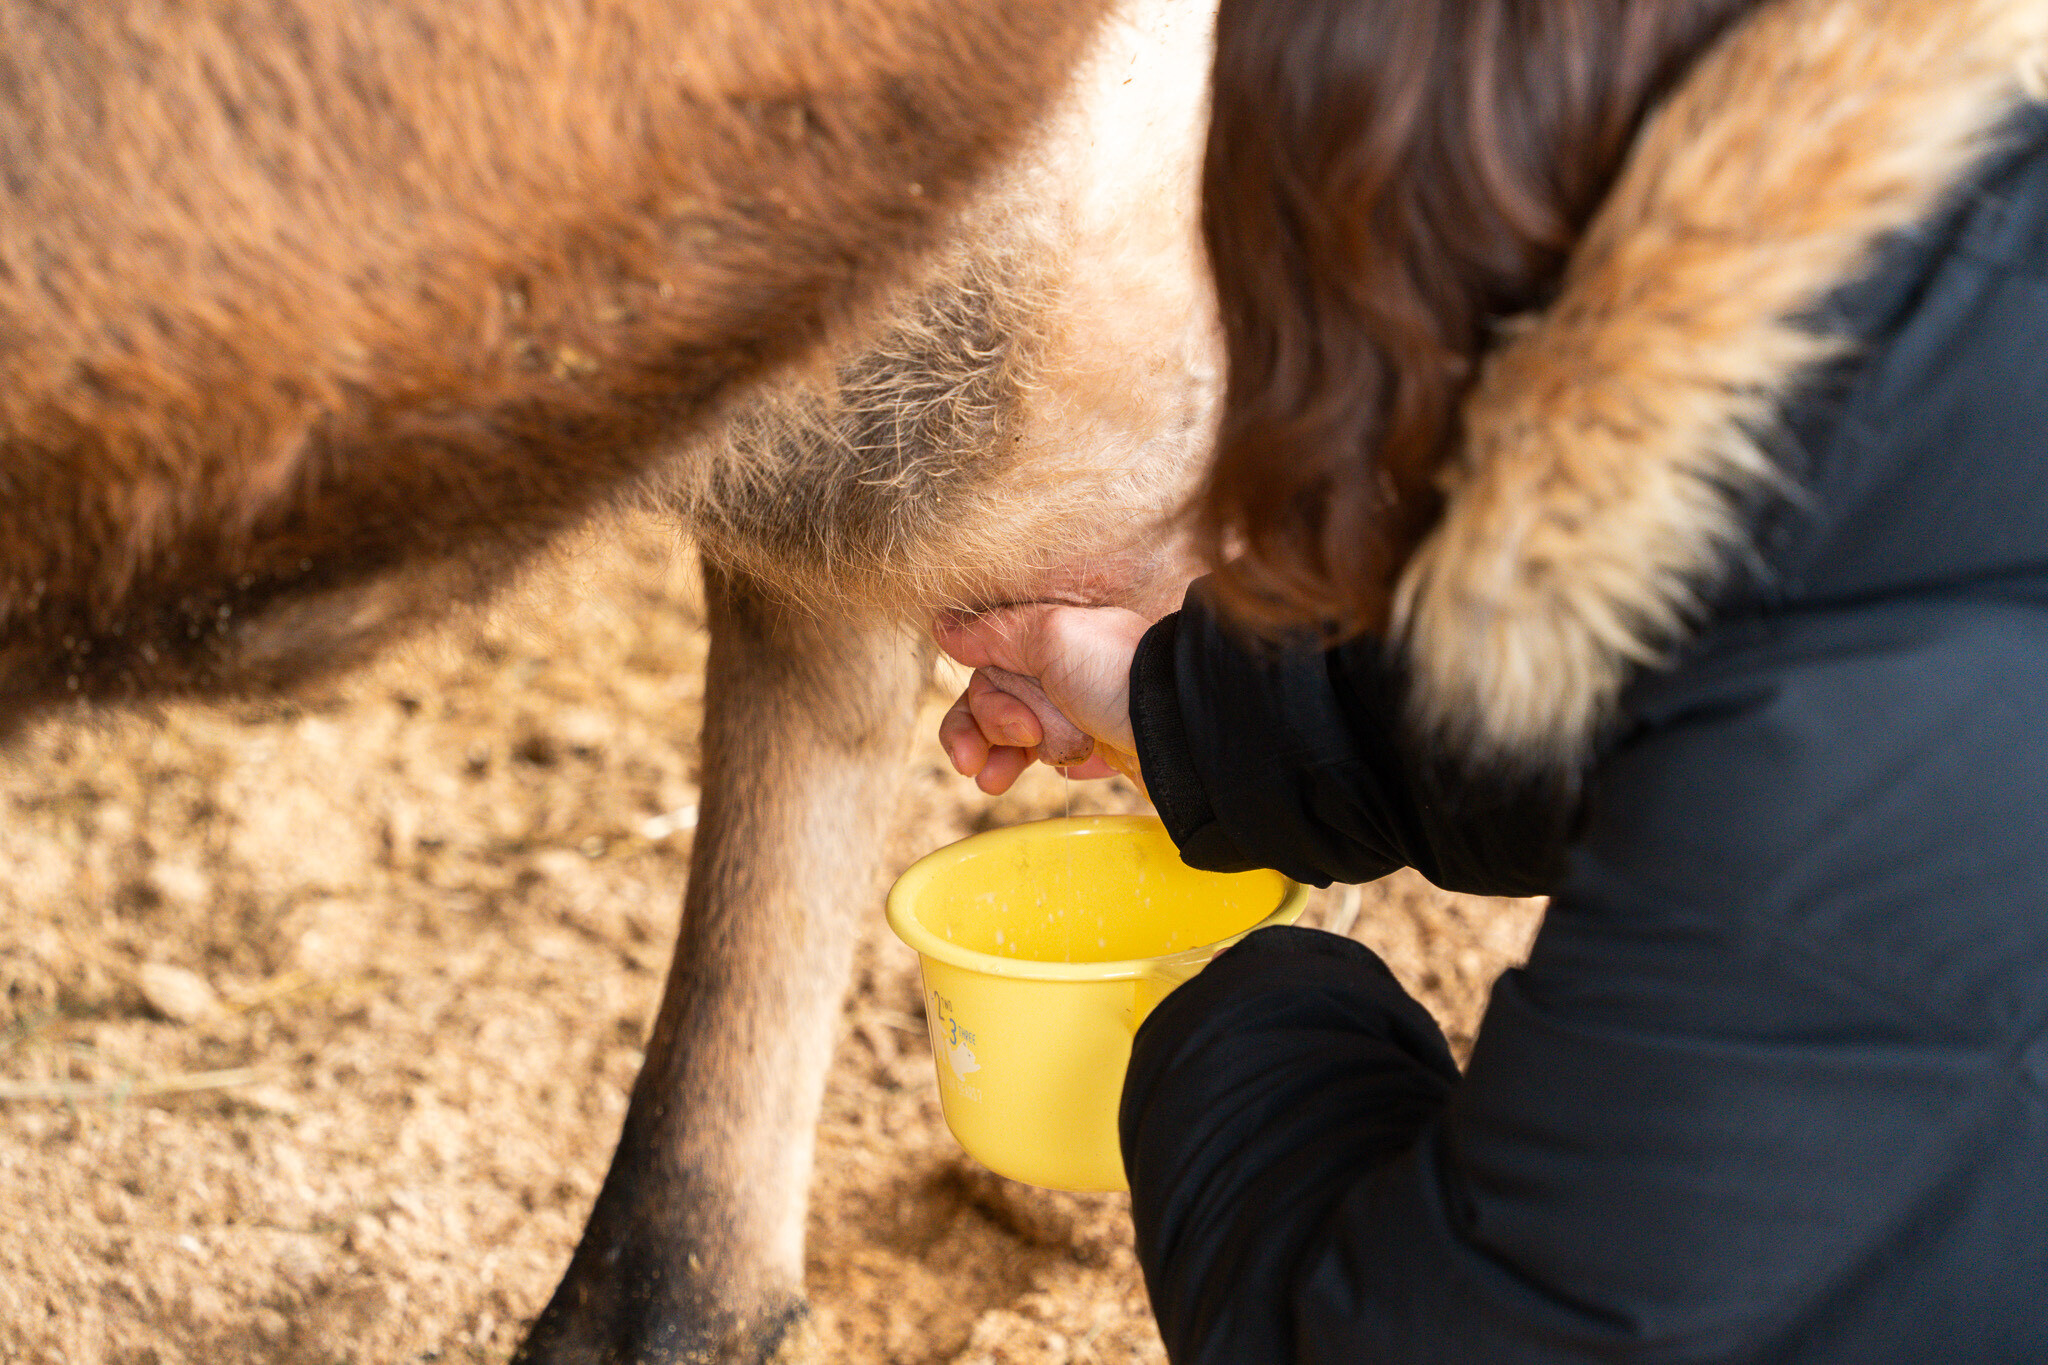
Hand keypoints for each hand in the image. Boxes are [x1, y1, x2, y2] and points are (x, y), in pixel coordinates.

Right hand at [933, 604, 1150, 794]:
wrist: (1184, 727)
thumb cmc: (1118, 675)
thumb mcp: (1052, 638)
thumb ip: (996, 633)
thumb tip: (943, 627)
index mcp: (1046, 637)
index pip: (985, 669)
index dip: (976, 706)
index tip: (978, 739)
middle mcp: (1059, 669)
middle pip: (996, 705)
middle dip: (994, 731)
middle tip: (1021, 742)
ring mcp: (1080, 708)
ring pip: (1023, 736)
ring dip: (1009, 758)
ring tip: (1000, 781)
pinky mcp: (1104, 743)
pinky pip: (1063, 757)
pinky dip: (1060, 764)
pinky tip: (1075, 766)